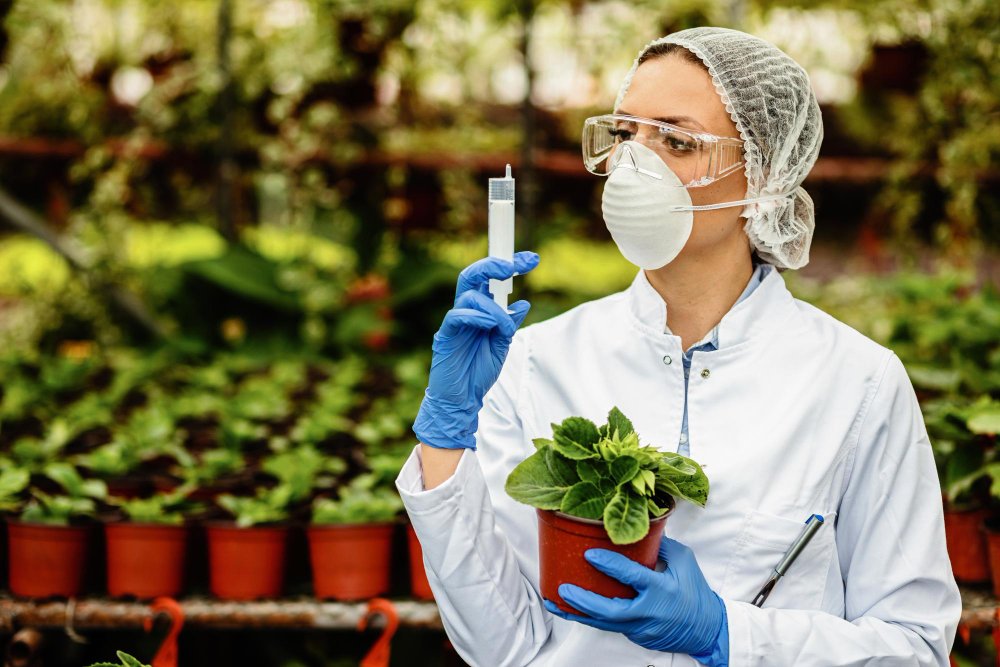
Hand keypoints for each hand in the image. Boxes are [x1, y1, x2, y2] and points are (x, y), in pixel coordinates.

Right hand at [412, 251, 540, 449]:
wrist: (461, 401)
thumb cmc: (477, 374)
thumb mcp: (501, 346)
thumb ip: (509, 324)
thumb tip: (522, 304)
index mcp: (479, 311)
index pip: (490, 279)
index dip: (509, 265)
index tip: (532, 259)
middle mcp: (466, 311)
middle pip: (472, 275)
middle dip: (494, 265)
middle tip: (515, 265)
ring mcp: (454, 322)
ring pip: (469, 295)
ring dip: (493, 307)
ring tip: (504, 326)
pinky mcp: (445, 336)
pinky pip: (457, 316)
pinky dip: (476, 316)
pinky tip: (490, 325)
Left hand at [543, 536, 728, 665]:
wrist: (706, 629)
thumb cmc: (695, 593)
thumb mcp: (684, 561)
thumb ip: (661, 544)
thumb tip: (637, 526)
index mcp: (661, 589)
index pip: (632, 576)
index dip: (609, 565)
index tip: (589, 554)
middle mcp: (648, 611)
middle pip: (610, 610)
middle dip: (584, 601)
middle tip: (563, 589)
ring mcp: (640, 627)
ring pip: (604, 623)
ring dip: (578, 613)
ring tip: (556, 602)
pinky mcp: (635, 635)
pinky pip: (608, 625)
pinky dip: (588, 618)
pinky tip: (571, 610)